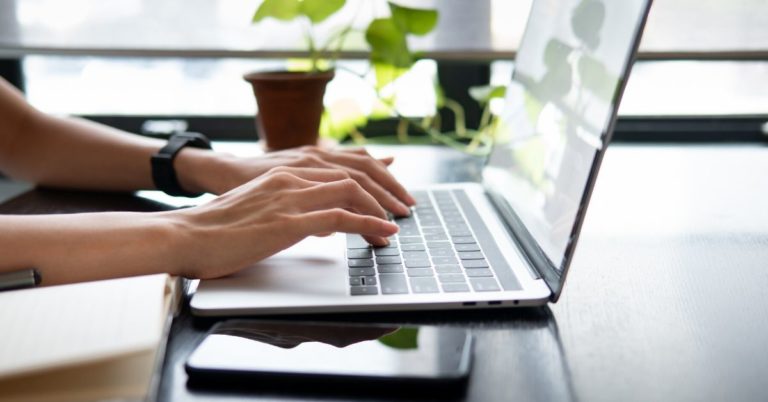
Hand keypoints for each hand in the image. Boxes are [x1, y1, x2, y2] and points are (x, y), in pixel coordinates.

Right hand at [168, 166, 398, 278]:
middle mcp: (291, 179)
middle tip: (402, 206)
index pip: (338, 169)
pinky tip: (383, 233)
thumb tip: (315, 224)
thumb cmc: (215, 228)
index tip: (386, 193)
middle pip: (352, 175)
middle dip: (383, 191)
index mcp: (283, 174)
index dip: (368, 180)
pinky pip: (340, 218)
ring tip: (398, 223)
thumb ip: (287, 208)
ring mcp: (290, 198)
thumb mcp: (258, 209)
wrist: (185, 235)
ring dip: (380, 208)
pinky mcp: (289, 222)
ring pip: (351, 192)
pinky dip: (368, 224)